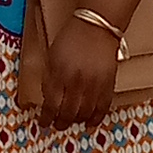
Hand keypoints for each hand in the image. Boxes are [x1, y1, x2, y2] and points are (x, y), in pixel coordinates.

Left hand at [34, 12, 121, 130]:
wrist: (97, 26)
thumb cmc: (71, 38)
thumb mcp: (52, 55)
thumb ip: (49, 78)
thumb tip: (47, 99)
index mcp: (59, 73)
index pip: (51, 104)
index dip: (46, 117)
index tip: (43, 123)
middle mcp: (76, 82)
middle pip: (68, 113)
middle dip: (61, 123)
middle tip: (57, 126)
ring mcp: (94, 84)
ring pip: (84, 113)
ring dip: (76, 121)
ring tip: (71, 123)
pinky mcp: (108, 84)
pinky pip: (102, 108)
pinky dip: (95, 119)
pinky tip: (89, 124)